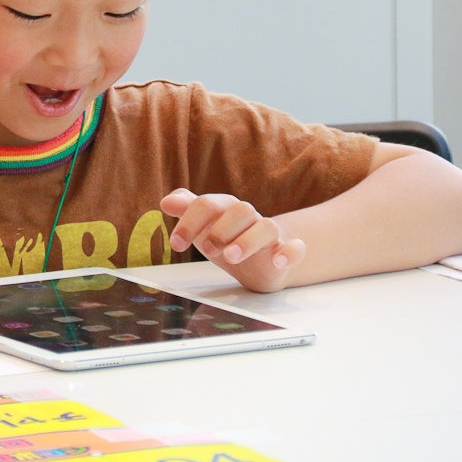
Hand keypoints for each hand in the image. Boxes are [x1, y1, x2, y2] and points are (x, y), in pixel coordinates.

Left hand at [160, 188, 304, 291]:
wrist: (259, 259)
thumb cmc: (225, 237)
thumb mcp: (202, 225)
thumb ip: (185, 210)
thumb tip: (166, 201)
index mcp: (225, 209)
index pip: (208, 204)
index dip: (189, 222)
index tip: (176, 245)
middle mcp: (248, 218)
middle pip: (240, 210)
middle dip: (221, 229)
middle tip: (207, 250)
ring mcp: (270, 235)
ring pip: (266, 227)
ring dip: (248, 240)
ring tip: (230, 257)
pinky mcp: (286, 252)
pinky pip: (296, 247)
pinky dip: (290, 252)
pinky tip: (279, 261)